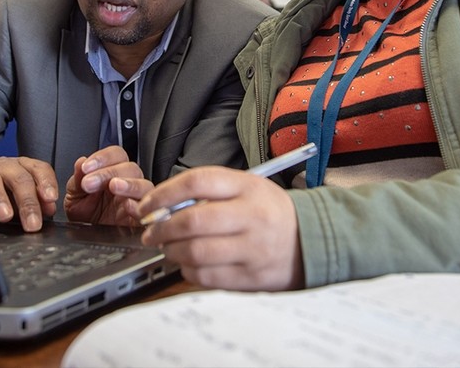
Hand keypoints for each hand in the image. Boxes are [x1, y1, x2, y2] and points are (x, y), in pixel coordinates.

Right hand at [0, 156, 57, 231]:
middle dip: (28, 202)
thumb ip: (37, 201)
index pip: (40, 169)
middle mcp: (6, 166)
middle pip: (20, 178)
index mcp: (24, 167)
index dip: (47, 182)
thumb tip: (49, 209)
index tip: (51, 198)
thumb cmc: (3, 191)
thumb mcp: (21, 196)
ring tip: (6, 217)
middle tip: (32, 224)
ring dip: (0, 198)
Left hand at [64, 146, 153, 226]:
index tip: (86, 167)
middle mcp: (129, 184)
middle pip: (131, 168)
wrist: (86, 242)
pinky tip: (126, 206)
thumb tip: (81, 161)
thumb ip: (78, 178)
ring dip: (129, 184)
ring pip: (145, 186)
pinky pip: (151, 211)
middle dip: (109, 172)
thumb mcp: (75, 196)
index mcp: (114, 173)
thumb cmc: (85, 217)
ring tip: (113, 187)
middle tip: (89, 183)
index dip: (103, 157)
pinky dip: (140, 206)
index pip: (117, 155)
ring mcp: (138, 201)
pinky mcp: (142, 220)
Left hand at [138, 166, 303, 290]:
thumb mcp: (247, 186)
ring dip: (171, 251)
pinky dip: (188, 271)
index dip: (163, 193)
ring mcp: (251, 249)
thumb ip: (210, 192)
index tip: (147, 205)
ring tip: (168, 247)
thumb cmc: (271, 210)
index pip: (196, 182)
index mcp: (247, 187)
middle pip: (192, 220)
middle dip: (161, 228)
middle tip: (150, 230)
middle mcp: (250, 216)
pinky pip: (206, 277)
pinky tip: (188, 263)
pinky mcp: (250, 277)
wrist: (311, 238)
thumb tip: (165, 205)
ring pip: (195, 252)